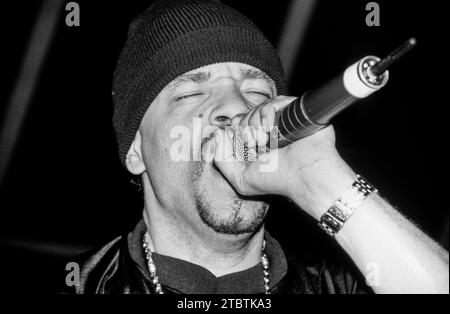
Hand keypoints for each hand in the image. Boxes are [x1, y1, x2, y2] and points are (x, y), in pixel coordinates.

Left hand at [213, 95, 355, 219]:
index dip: (234, 132)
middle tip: (257, 147)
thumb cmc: (277, 179)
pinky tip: (274, 131)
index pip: (236, 126)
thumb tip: (218, 134)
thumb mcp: (240, 178)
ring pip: (255, 110)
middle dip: (245, 133)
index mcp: (257, 143)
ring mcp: (280, 119)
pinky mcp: (292, 109)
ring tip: (268, 143)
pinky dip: (268, 118)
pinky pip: (271, 104)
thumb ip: (221, 160)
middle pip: (243, 117)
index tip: (243, 145)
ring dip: (256, 127)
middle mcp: (268, 130)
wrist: (304, 173)